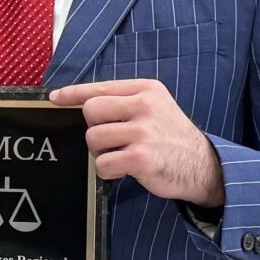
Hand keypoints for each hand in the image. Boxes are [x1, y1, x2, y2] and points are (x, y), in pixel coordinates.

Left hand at [53, 77, 225, 206]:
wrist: (203, 166)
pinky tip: (126, 169)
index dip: (73, 93)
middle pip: (90, 111)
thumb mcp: (155, 108)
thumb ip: (125, 102)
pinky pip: (102, 164)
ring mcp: (143, 131)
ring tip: (121, 155)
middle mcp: (145, 106)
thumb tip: (81, 103)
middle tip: (111, 140)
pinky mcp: (140, 157)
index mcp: (146, 90)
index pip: (100, 87)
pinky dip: (108, 172)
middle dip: (94, 129)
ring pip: (93, 139)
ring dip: (101, 152)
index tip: (55, 98)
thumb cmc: (172, 137)